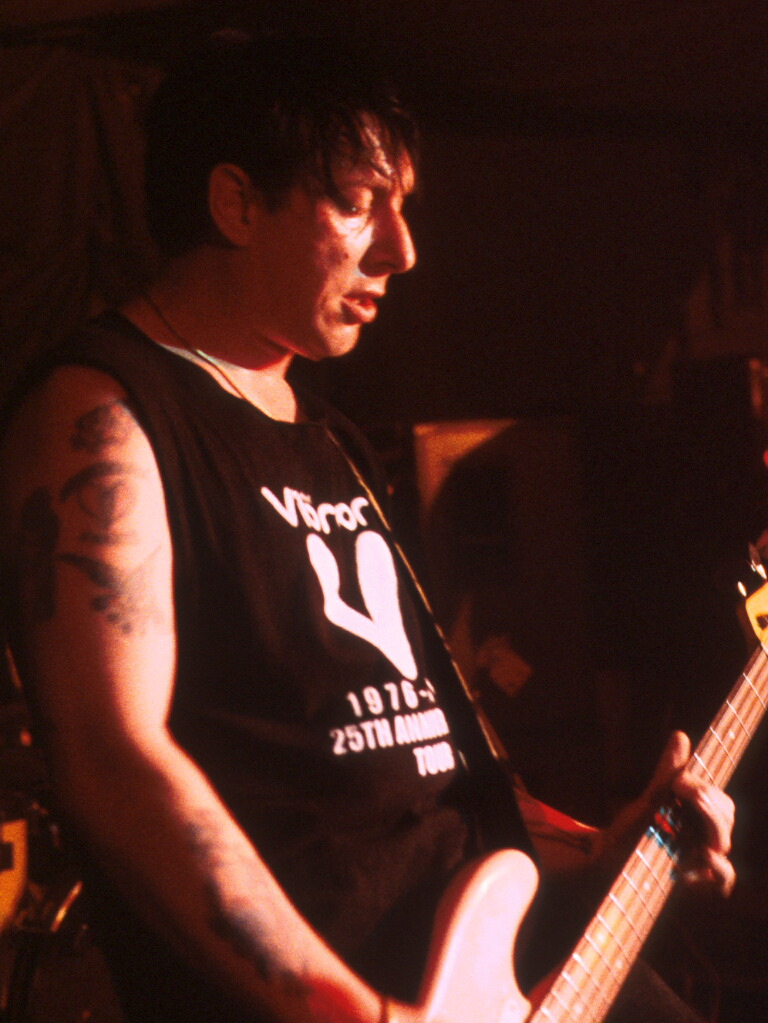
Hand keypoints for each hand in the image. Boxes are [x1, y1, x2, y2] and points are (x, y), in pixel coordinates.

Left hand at [597, 731, 735, 896]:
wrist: (604, 866)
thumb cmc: (629, 834)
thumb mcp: (648, 800)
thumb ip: (667, 773)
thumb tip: (680, 734)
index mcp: (697, 818)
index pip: (719, 800)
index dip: (704, 789)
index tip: (678, 781)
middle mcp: (705, 838)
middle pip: (727, 815)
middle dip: (708, 800)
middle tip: (680, 789)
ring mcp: (702, 862)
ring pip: (724, 841)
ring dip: (711, 825)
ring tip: (691, 803)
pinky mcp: (696, 882)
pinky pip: (724, 876)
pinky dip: (719, 865)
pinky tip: (703, 854)